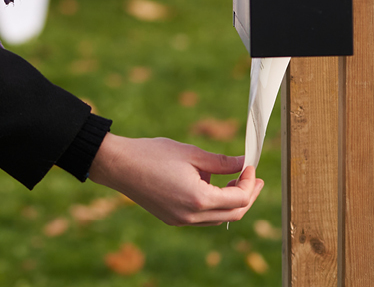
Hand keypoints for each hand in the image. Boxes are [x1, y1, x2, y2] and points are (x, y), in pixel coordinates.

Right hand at [87, 133, 262, 225]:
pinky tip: (211, 185)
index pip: (239, 199)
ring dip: (231, 201)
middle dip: (248, 196)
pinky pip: (202, 217)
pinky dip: (214, 204)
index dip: (249, 182)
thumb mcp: (191, 153)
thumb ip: (220, 161)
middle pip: (233, 214)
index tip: (250, 164)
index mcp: (199, 199)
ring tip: (234, 179)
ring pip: (218, 218)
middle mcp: (192, 217)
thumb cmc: (153, 154)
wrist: (119, 165)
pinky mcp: (172, 218)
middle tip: (254, 178)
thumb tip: (243, 162)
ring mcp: (181, 221)